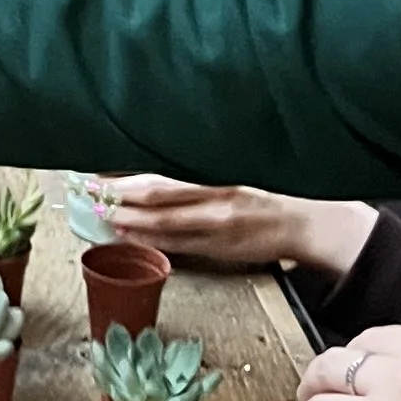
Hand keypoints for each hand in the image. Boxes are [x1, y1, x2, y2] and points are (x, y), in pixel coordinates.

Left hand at [96, 174, 381, 277]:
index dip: (130, 172)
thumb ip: (205, 160)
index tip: (100, 165)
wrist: (312, 222)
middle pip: (159, 194)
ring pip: (164, 223)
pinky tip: (128, 235)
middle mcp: (218, 197)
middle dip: (119, 193)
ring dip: (129, 218)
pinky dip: (151, 240)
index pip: (166, 170)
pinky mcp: (221, 249)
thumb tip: (161, 152)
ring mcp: (218, 226)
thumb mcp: (243, 161)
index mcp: (222, 170)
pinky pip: (179, 245)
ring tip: (100, 212)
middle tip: (88, 188)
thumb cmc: (276, 186)